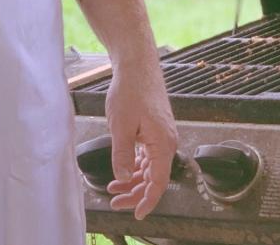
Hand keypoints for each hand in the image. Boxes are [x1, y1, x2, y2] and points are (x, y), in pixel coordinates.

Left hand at [103, 52, 177, 219]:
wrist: (136, 64)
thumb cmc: (131, 90)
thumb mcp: (121, 126)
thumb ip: (122, 154)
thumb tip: (122, 178)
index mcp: (163, 144)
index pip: (159, 183)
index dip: (148, 201)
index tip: (137, 214)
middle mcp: (167, 142)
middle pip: (154, 178)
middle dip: (135, 193)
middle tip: (115, 200)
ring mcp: (161, 136)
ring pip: (150, 168)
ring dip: (133, 180)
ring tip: (113, 187)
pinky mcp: (154, 130)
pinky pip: (147, 156)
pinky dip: (135, 166)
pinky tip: (122, 171)